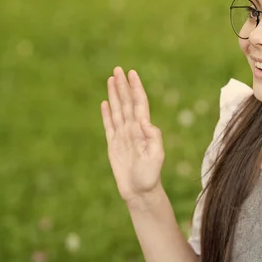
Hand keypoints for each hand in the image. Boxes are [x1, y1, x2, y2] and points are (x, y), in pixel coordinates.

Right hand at [101, 67, 164, 205]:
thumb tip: (144, 121)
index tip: (132, 73)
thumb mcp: (156, 157)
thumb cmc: (150, 176)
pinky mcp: (113, 145)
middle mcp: (133, 129)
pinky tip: (105, 102)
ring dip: (114, 95)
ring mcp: (122, 136)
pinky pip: (108, 125)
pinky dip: (106, 113)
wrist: (140, 192)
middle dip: (123, 86)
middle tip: (118, 69)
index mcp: (144, 129)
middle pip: (126, 102)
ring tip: (111, 79)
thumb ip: (153, 138)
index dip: (136, 88)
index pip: (139, 103)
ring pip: (117, 110)